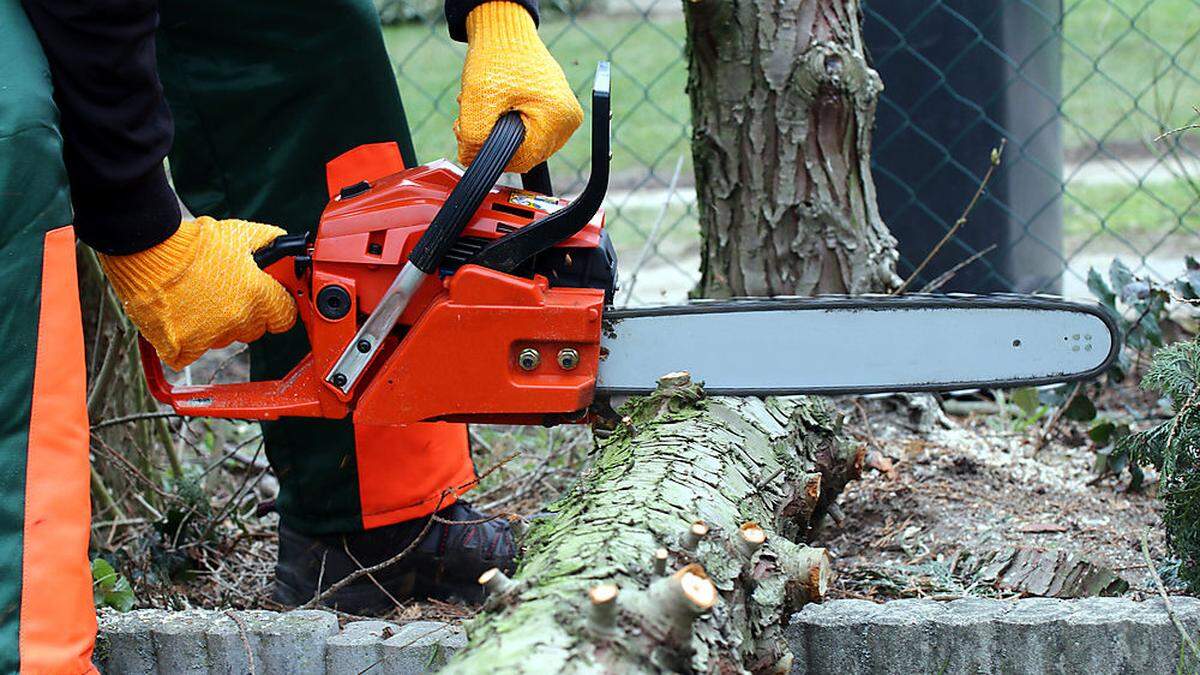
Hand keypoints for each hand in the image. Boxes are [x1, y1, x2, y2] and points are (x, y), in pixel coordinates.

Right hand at [100, 216, 296, 368]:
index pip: (285, 317)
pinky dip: (185, 340)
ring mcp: (210, 337)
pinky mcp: (181, 347)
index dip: (277, 305)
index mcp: (258, 296)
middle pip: (254, 330)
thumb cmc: (194, 242)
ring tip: (197, 296)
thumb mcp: (242, 234)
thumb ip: (271, 243)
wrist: (148, 251)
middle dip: (247, 313)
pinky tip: (179, 316)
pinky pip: (191, 353)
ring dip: (216, 325)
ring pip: (224, 338)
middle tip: (226, 292)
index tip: (268, 299)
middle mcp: (238, 321)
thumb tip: (286, 249)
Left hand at [455, 1, 583, 172]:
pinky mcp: (556, 112)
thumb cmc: (497, 58)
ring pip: (525, 144)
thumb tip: (471, 160)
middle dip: (492, 140)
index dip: (490, 154)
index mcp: (558, 118)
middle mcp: (568, 121)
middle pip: (524, 154)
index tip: (469, 136)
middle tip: (470, 119)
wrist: (506, 32)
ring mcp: (564, 117)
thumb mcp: (477, 100)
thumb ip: (473, 137)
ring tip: (483, 108)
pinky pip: (530, 132)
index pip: (522, 159)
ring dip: (498, 133)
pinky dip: (508, 124)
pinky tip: (496, 107)